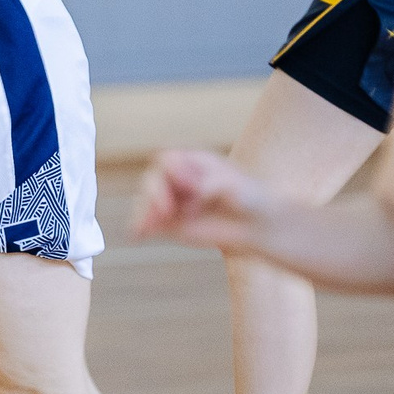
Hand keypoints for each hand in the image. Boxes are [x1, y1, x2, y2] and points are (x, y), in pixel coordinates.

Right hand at [132, 148, 274, 251]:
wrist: (256, 223)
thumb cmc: (249, 197)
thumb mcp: (235, 186)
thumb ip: (213, 184)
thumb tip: (195, 191)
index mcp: (191, 161)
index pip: (168, 158)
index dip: (173, 171)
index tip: (193, 188)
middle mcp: (177, 178)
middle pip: (152, 179)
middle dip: (156, 194)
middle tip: (169, 211)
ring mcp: (171, 200)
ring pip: (146, 202)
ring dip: (146, 213)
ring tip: (151, 228)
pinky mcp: (168, 223)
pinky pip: (147, 222)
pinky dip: (140, 227)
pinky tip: (137, 235)